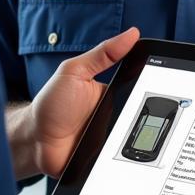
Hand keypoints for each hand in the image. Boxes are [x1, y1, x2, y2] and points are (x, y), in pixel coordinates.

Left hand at [30, 27, 139, 178]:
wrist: (34, 140)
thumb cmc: (51, 103)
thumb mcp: (76, 71)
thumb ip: (103, 53)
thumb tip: (132, 34)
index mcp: (111, 92)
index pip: (138, 86)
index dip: (150, 84)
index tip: (160, 80)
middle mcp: (114, 115)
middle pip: (141, 115)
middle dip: (145, 115)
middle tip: (131, 112)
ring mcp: (111, 137)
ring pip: (135, 138)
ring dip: (133, 137)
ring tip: (117, 132)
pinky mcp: (106, 158)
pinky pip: (121, 160)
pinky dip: (121, 159)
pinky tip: (114, 155)